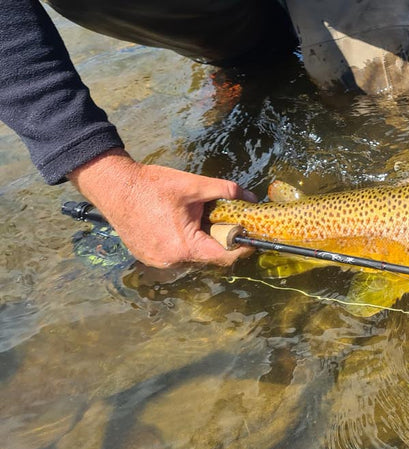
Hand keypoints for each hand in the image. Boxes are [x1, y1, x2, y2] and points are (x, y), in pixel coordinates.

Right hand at [68, 148, 256, 266]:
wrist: (115, 186)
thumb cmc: (152, 186)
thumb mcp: (194, 185)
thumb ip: (226, 191)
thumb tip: (251, 197)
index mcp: (184, 247)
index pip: (223, 257)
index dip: (240, 247)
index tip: (250, 237)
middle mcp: (170, 260)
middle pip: (207, 256)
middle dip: (219, 240)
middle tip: (225, 221)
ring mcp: (156, 260)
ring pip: (191, 255)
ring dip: (200, 241)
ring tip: (200, 220)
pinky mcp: (147, 256)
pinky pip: (174, 253)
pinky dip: (183, 242)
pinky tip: (180, 224)